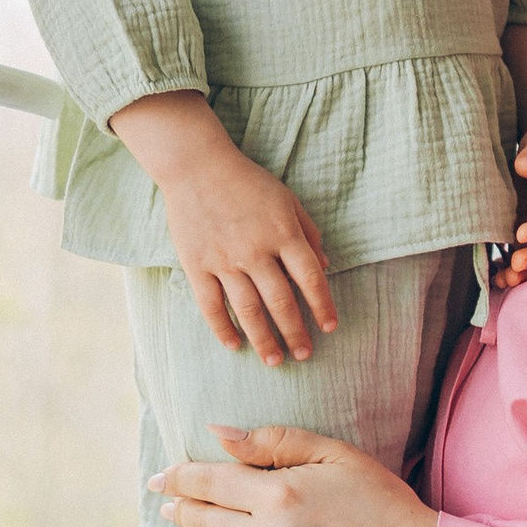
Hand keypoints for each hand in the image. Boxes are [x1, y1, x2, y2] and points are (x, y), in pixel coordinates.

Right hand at [109, 94, 337, 360]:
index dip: (323, 305)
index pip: (310, 278)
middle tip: (304, 355)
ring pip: (248, 310)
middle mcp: (256, 250)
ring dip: (264, 340)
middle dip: (295, 333)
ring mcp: (225, 260)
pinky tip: (234, 345)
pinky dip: (222, 328)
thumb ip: (308, 232)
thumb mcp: (287, 199)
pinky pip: (211, 305)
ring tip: (274, 361)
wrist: (196, 165)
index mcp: (283, 233)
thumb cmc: (247, 182)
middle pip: (281, 302)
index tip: (330, 327)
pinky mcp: (197, 264)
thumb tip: (326, 266)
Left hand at [156, 425, 438, 526]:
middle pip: (200, 522)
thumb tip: (216, 435)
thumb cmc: (382, 504)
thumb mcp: (335, 456)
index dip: (176, 478)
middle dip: (180, 510)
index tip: (160, 478)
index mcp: (278, 492)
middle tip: (170, 505)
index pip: (206, 482)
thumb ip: (274, 441)